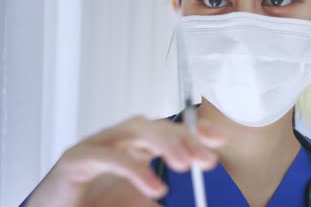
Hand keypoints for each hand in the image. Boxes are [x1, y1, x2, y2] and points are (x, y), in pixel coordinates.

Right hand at [26, 116, 227, 206]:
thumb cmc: (96, 206)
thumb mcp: (141, 204)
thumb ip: (164, 200)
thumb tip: (197, 202)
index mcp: (136, 147)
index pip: (169, 130)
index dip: (194, 130)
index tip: (219, 139)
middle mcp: (119, 140)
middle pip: (157, 126)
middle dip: (185, 138)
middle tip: (207, 158)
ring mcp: (97, 145)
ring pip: (135, 130)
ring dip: (164, 144)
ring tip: (185, 164)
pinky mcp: (76, 158)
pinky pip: (109, 156)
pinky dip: (134, 169)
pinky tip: (154, 186)